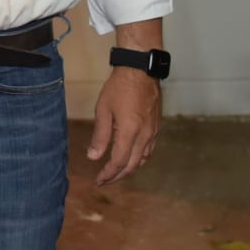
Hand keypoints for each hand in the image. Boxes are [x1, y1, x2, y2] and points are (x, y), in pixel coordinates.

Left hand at [86, 66, 160, 185]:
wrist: (141, 70)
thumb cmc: (119, 87)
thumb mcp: (103, 109)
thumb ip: (100, 135)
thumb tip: (93, 157)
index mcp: (130, 131)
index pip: (119, 162)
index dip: (108, 174)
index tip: (98, 180)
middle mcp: (144, 135)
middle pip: (132, 165)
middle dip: (117, 176)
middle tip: (104, 180)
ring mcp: (153, 132)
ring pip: (142, 159)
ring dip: (128, 169)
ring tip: (115, 171)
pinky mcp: (157, 127)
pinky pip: (149, 150)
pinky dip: (138, 158)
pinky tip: (130, 157)